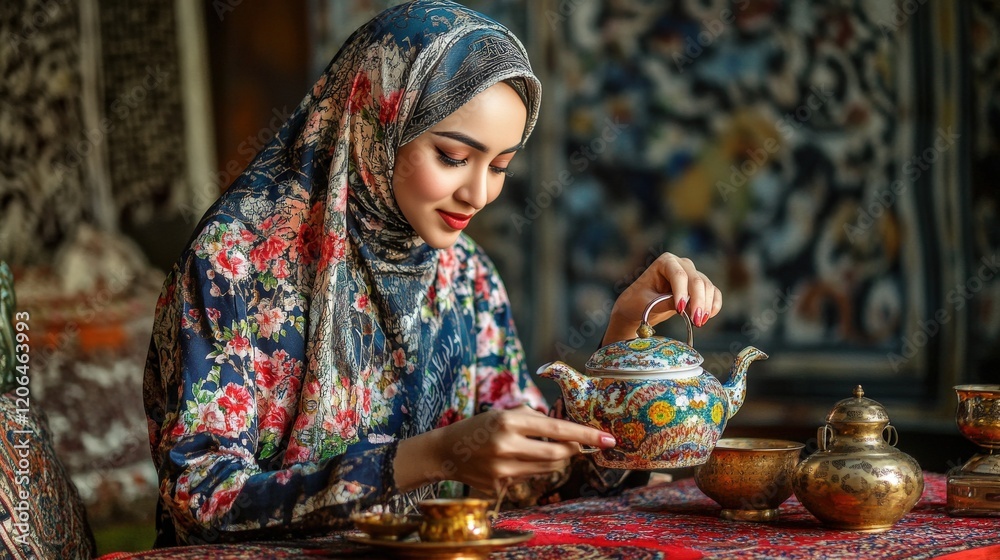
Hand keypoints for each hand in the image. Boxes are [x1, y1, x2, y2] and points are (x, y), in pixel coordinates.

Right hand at [394, 405, 615, 492]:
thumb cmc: (480, 427)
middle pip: (557, 455)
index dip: (585, 435)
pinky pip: (530, 479)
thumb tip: (569, 431)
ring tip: (534, 448)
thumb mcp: (505, 414)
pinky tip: (514, 461)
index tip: (608, 439)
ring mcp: (502, 470)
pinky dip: (532, 469)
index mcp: (509, 422)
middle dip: (572, 450)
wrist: (446, 452)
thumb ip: (535, 420)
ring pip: (546, 469)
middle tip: (578, 445)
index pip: (557, 429)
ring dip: (552, 459)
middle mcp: (506, 447)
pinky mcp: (500, 487)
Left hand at [602, 252, 721, 344]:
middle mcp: (682, 264)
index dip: (681, 292)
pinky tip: (708, 317)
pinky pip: (714, 293)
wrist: (639, 307)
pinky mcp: (700, 287)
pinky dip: (713, 305)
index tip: (680, 310)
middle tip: (696, 321)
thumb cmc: (637, 302)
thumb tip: (684, 306)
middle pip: (696, 280)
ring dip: (706, 306)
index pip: (678, 275)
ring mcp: (692, 274)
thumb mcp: (646, 303)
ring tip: (698, 323)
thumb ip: (664, 303)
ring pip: (707, 287)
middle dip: (698, 302)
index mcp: (665, 262)